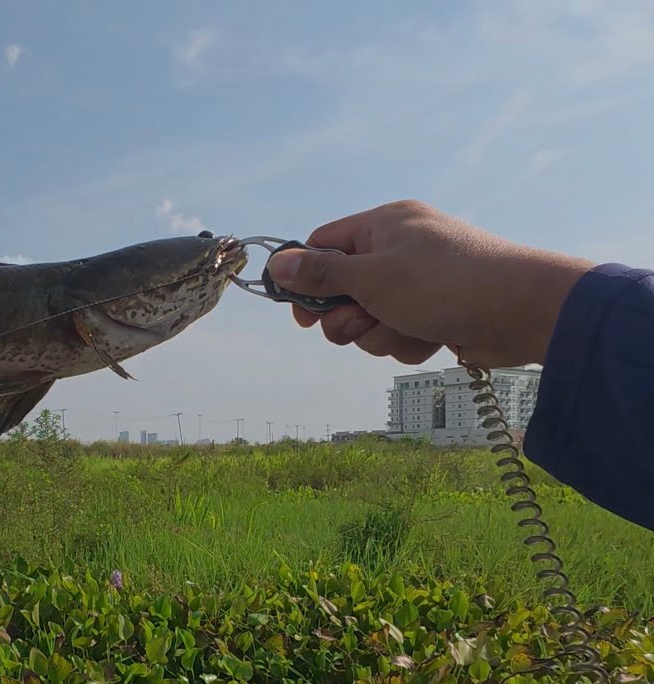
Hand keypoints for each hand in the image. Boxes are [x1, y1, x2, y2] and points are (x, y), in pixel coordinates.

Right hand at [264, 199, 596, 367]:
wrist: (524, 311)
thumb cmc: (445, 283)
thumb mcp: (373, 277)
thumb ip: (322, 274)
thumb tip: (276, 264)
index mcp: (383, 225)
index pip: (324, 245)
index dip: (307, 280)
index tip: (302, 313)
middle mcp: (400, 250)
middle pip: (344, 289)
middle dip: (349, 317)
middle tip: (361, 323)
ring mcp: (419, 283)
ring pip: (371, 319)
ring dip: (381, 334)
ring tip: (407, 330)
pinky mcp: (436, 313)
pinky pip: (399, 333)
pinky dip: (409, 341)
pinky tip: (432, 338)